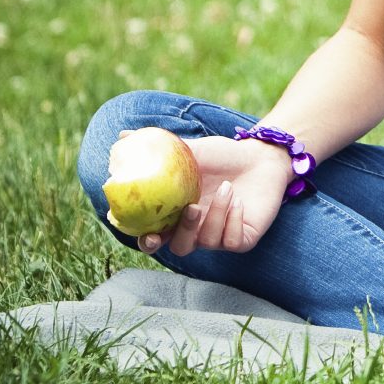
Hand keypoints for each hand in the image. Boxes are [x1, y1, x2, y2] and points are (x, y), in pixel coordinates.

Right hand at [126, 133, 293, 257]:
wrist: (260, 156)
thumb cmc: (222, 156)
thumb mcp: (191, 151)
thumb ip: (159, 149)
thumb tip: (122, 136)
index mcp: (177, 214)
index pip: (154, 237)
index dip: (147, 241)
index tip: (148, 234)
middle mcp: (196, 230)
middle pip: (180, 248)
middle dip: (183, 232)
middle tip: (191, 209)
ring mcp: (219, 235)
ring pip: (207, 241)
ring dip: (216, 214)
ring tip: (227, 187)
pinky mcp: (243, 238)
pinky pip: (232, 241)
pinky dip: (233, 220)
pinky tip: (239, 200)